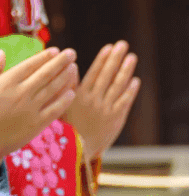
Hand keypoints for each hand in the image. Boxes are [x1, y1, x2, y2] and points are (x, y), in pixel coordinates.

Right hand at [0, 47, 77, 169]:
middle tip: (72, 53)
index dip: (45, 57)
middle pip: (46, 74)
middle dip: (61, 62)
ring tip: (74, 68)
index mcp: (8, 81)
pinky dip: (64, 100)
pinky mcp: (36, 124)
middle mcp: (23, 92)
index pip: (31, 65)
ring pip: (53, 89)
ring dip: (66, 77)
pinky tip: (71, 93)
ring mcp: (32, 108)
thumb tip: (2, 53)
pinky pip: (55, 109)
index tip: (56, 51)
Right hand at [62, 41, 139, 156]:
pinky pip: (124, 101)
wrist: (77, 150)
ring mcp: (106, 109)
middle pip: (107, 75)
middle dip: (115, 59)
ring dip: (126, 70)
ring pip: (118, 86)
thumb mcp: (61, 105)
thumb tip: (69, 66)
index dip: (102, 59)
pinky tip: (135, 80)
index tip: (108, 47)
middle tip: (123, 45)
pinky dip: (130, 90)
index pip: (93, 73)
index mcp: (79, 96)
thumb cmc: (66, 126)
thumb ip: (67, 86)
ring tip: (132, 57)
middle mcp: (94, 100)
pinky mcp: (115, 119)